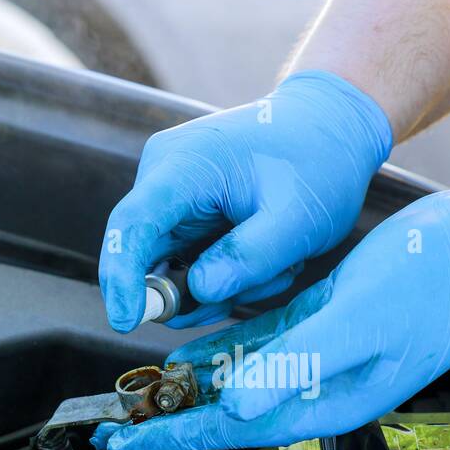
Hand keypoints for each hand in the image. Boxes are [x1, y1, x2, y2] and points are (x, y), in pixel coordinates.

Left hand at [92, 188, 449, 449]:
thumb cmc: (429, 289)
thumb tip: (234, 402)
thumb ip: (296, 362)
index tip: (129, 443)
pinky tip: (189, 350)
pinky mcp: (321, 322)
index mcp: (326, 399)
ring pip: (240, 377)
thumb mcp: (357, 323)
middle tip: (118, 426)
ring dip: (192, 387)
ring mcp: (319, 355)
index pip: (237, 427)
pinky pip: (259, 343)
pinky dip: (222, 348)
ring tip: (143, 394)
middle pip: (230, 411)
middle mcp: (318, 385)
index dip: (179, 436)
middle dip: (174, 420)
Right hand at [98, 70, 392, 331]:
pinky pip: (191, 263)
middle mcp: (164, 178)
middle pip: (145, 258)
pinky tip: (268, 255)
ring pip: (173, 269)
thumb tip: (198, 290)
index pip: (131, 227)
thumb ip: (249, 257)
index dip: (120, 279)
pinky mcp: (187, 214)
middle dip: (190, 294)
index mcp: (183, 166)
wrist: (330, 125)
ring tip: (277, 261)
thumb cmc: (319, 163)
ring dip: (222, 284)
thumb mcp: (298, 219)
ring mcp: (173, 197)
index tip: (123, 323)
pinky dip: (228, 274)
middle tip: (248, 292)